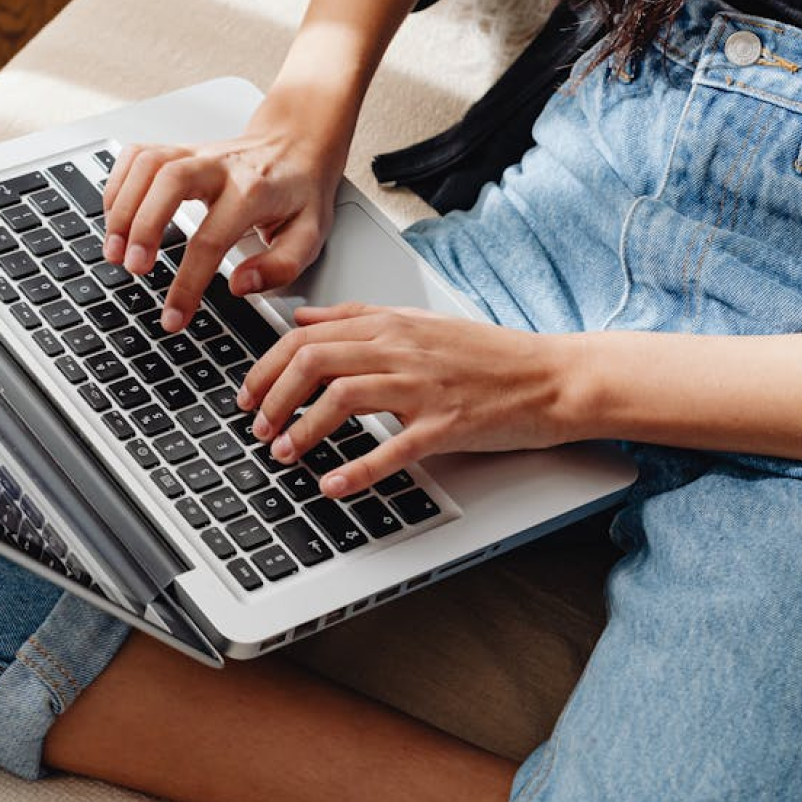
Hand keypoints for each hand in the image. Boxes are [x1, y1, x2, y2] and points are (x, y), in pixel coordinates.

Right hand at [100, 104, 343, 332]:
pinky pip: (137, 156)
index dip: (188, 283)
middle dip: (143, 226)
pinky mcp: (178, 149)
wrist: (299, 143)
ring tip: (114, 250)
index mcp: (254, 191)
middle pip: (169, 182)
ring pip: (147, 164)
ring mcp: (195, 153)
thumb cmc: (300, 191)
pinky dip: (118, 185)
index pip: (212, 239)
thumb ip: (280, 266)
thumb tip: (239, 286)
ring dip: (122, 206)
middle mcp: (220, 166)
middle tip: (132, 268)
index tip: (173, 316)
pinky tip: (115, 217)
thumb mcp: (310, 235)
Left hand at [236, 303, 571, 496]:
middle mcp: (402, 348)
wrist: (553, 376)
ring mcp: (424, 386)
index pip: (307, 336)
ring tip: (283, 453)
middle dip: (273, 396)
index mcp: (390, 324)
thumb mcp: (417, 322)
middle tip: (255, 426)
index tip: (248, 393)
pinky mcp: (447, 424)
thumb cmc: (489, 355)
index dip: (266, 366)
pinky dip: (356, 469)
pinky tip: (331, 484)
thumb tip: (302, 318)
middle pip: (313, 360)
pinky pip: (393, 448)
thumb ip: (356, 318)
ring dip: (302, 428)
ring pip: (343, 396)